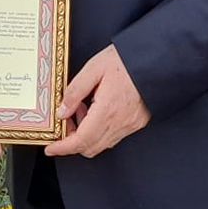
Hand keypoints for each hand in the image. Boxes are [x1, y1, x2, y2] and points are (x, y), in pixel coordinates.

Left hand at [44, 45, 149, 159]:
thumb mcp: (94, 68)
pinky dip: (99, 130)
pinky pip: (113, 136)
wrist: (156, 60)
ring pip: (102, 143)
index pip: (81, 140)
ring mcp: (130, 125)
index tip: (51, 148)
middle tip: (63, 122)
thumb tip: (62, 111)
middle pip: (90, 147)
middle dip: (72, 140)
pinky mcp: (137, 122)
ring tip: (80, 109)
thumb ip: (75, 91)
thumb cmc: (126, 60)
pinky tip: (95, 109)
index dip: (63, 147)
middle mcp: (120, 123)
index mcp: (108, 110)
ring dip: (86, 134)